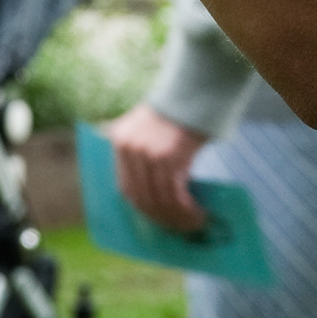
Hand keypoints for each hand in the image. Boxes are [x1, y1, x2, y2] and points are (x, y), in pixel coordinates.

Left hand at [105, 103, 209, 233]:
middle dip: (161, 218)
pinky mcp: (169, 157)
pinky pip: (174, 194)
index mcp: (119, 142)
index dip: (143, 208)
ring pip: (158, 199)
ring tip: (193, 223)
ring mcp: (148, 153)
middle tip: (179, 227)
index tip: (160, 219)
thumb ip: (142, 157)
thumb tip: (153, 198)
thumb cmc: (178, 114)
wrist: (197, 90)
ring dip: (176, 218)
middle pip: (141, 197)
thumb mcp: (148, 131)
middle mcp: (129, 148)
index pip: (126, 188)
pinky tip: (197, 213)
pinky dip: (185, 209)